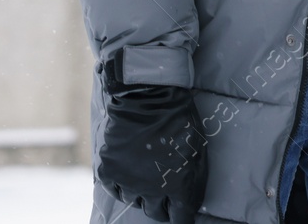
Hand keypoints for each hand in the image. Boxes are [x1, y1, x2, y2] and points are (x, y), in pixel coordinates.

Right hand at [97, 52, 207, 223]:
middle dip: (163, 207)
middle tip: (166, 195)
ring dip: (143, 193)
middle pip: (156, 213)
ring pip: (136, 201)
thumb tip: (190, 200)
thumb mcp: (198, 148)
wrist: (150, 95)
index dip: (181, 217)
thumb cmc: (181, 119)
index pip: (180, 218)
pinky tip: (130, 172)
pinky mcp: (110, 171)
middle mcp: (152, 190)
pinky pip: (116, 189)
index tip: (182, 213)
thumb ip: (194, 177)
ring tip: (148, 174)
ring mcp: (128, 182)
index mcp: (178, 186)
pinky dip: (123, 184)